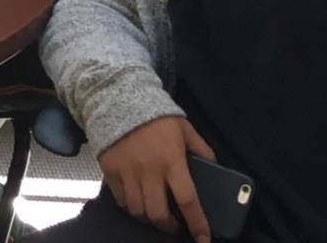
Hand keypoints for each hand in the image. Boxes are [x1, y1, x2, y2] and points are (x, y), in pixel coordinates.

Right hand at [99, 116, 215, 239]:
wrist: (117, 98)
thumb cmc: (156, 116)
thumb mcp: (184, 128)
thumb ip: (201, 149)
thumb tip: (216, 168)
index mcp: (172, 161)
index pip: (188, 200)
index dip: (198, 224)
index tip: (204, 240)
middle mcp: (149, 171)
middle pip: (158, 214)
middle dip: (169, 226)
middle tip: (175, 225)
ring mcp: (127, 172)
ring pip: (138, 210)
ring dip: (149, 218)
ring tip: (155, 213)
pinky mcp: (110, 170)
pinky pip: (120, 199)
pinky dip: (130, 206)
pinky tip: (137, 200)